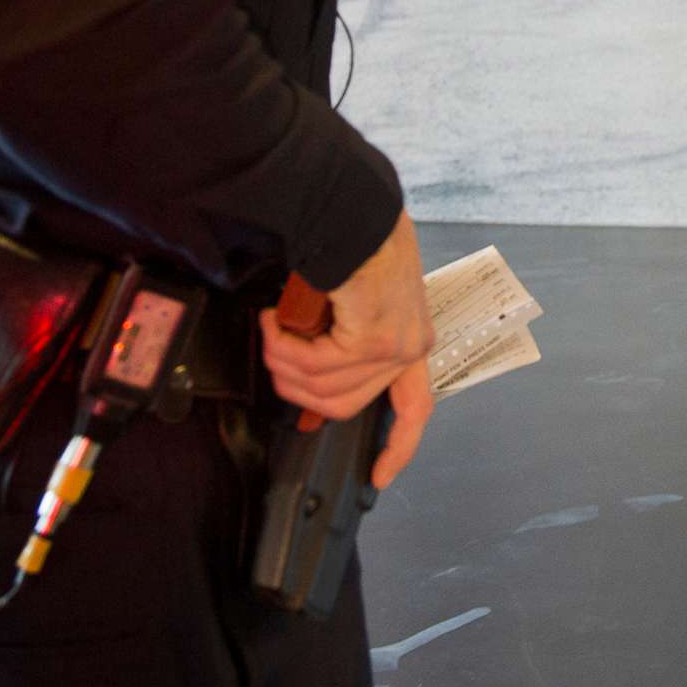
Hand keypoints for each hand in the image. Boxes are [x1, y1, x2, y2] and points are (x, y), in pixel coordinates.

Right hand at [259, 212, 435, 481]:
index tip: (378, 476)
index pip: (415, 408)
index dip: (397, 447)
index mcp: (411, 341)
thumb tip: (309, 386)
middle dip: (295, 386)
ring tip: (271, 327)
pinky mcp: (373, 338)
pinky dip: (284, 346)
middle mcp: (411, 347)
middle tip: (274, 350)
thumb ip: (343, 344)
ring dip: (283, 361)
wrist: (353, 210)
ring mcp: (396, 345)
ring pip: (322, 387)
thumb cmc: (352, 244)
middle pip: (343, 405)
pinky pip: (314, 366)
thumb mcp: (354, 304)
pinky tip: (276, 320)